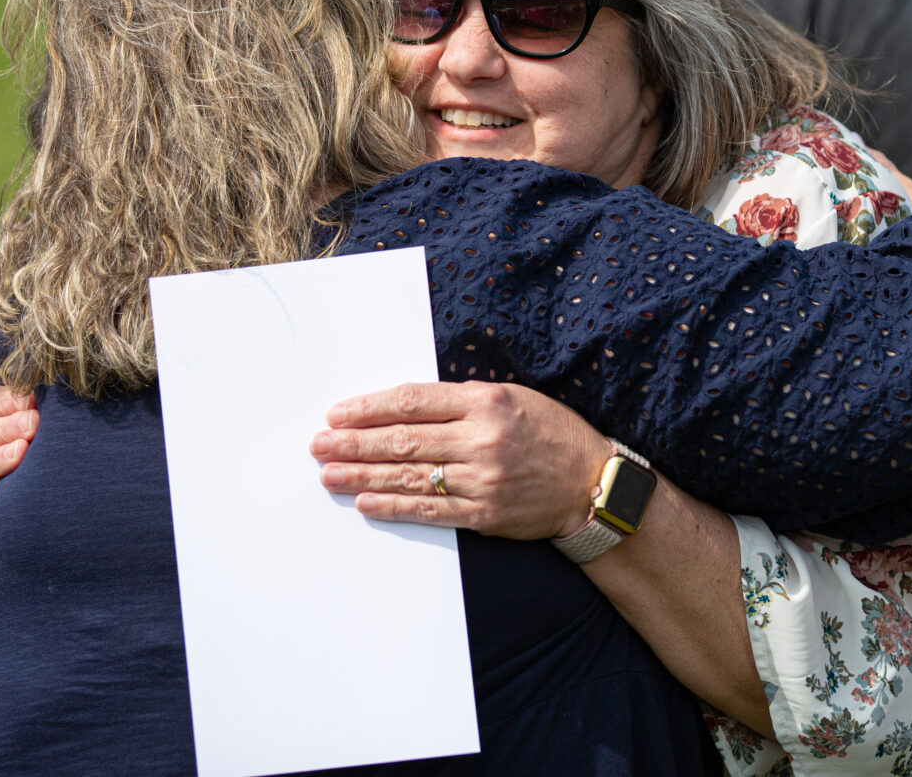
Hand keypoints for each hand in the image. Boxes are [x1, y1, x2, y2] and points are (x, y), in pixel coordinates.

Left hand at [310, 380, 613, 539]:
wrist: (592, 483)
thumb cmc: (550, 433)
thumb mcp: (512, 398)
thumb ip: (461, 401)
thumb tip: (403, 408)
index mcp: (486, 401)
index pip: (413, 402)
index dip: (370, 408)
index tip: (339, 413)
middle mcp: (482, 439)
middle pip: (403, 440)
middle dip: (354, 443)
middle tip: (319, 444)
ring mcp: (482, 479)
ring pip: (409, 476)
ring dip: (362, 475)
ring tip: (329, 474)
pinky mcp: (484, 514)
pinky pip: (429, 510)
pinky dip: (394, 506)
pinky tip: (366, 501)